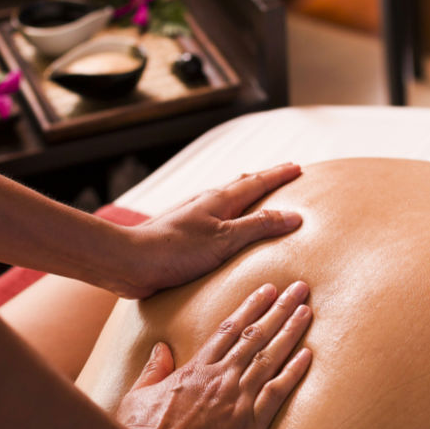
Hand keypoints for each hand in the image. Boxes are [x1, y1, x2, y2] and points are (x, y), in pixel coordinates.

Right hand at [116, 281, 313, 428]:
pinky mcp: (250, 426)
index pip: (229, 329)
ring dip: (291, 331)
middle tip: (299, 288)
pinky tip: (309, 355)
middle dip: (280, 309)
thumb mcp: (138, 396)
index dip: (251, 307)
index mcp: (196, 369)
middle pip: (256, 335)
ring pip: (270, 356)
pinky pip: (278, 392)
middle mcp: (221, 377)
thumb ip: (154, 371)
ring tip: (307, 310)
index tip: (267, 290)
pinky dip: (294, 372)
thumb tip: (161, 349)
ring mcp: (237, 399)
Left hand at [122, 164, 303, 297]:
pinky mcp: (183, 234)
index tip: (298, 167)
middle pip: (241, 184)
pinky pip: (215, 216)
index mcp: (220, 200)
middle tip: (283, 173)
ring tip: (257, 195)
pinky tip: (225, 225)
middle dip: (265, 179)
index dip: (279, 175)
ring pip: (226, 199)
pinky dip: (230, 214)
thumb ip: (259, 226)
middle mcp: (206, 202)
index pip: (258, 182)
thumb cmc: (177, 250)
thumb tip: (293, 215)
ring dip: (246, 194)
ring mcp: (193, 216)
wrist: (131, 261)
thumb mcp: (226, 239)